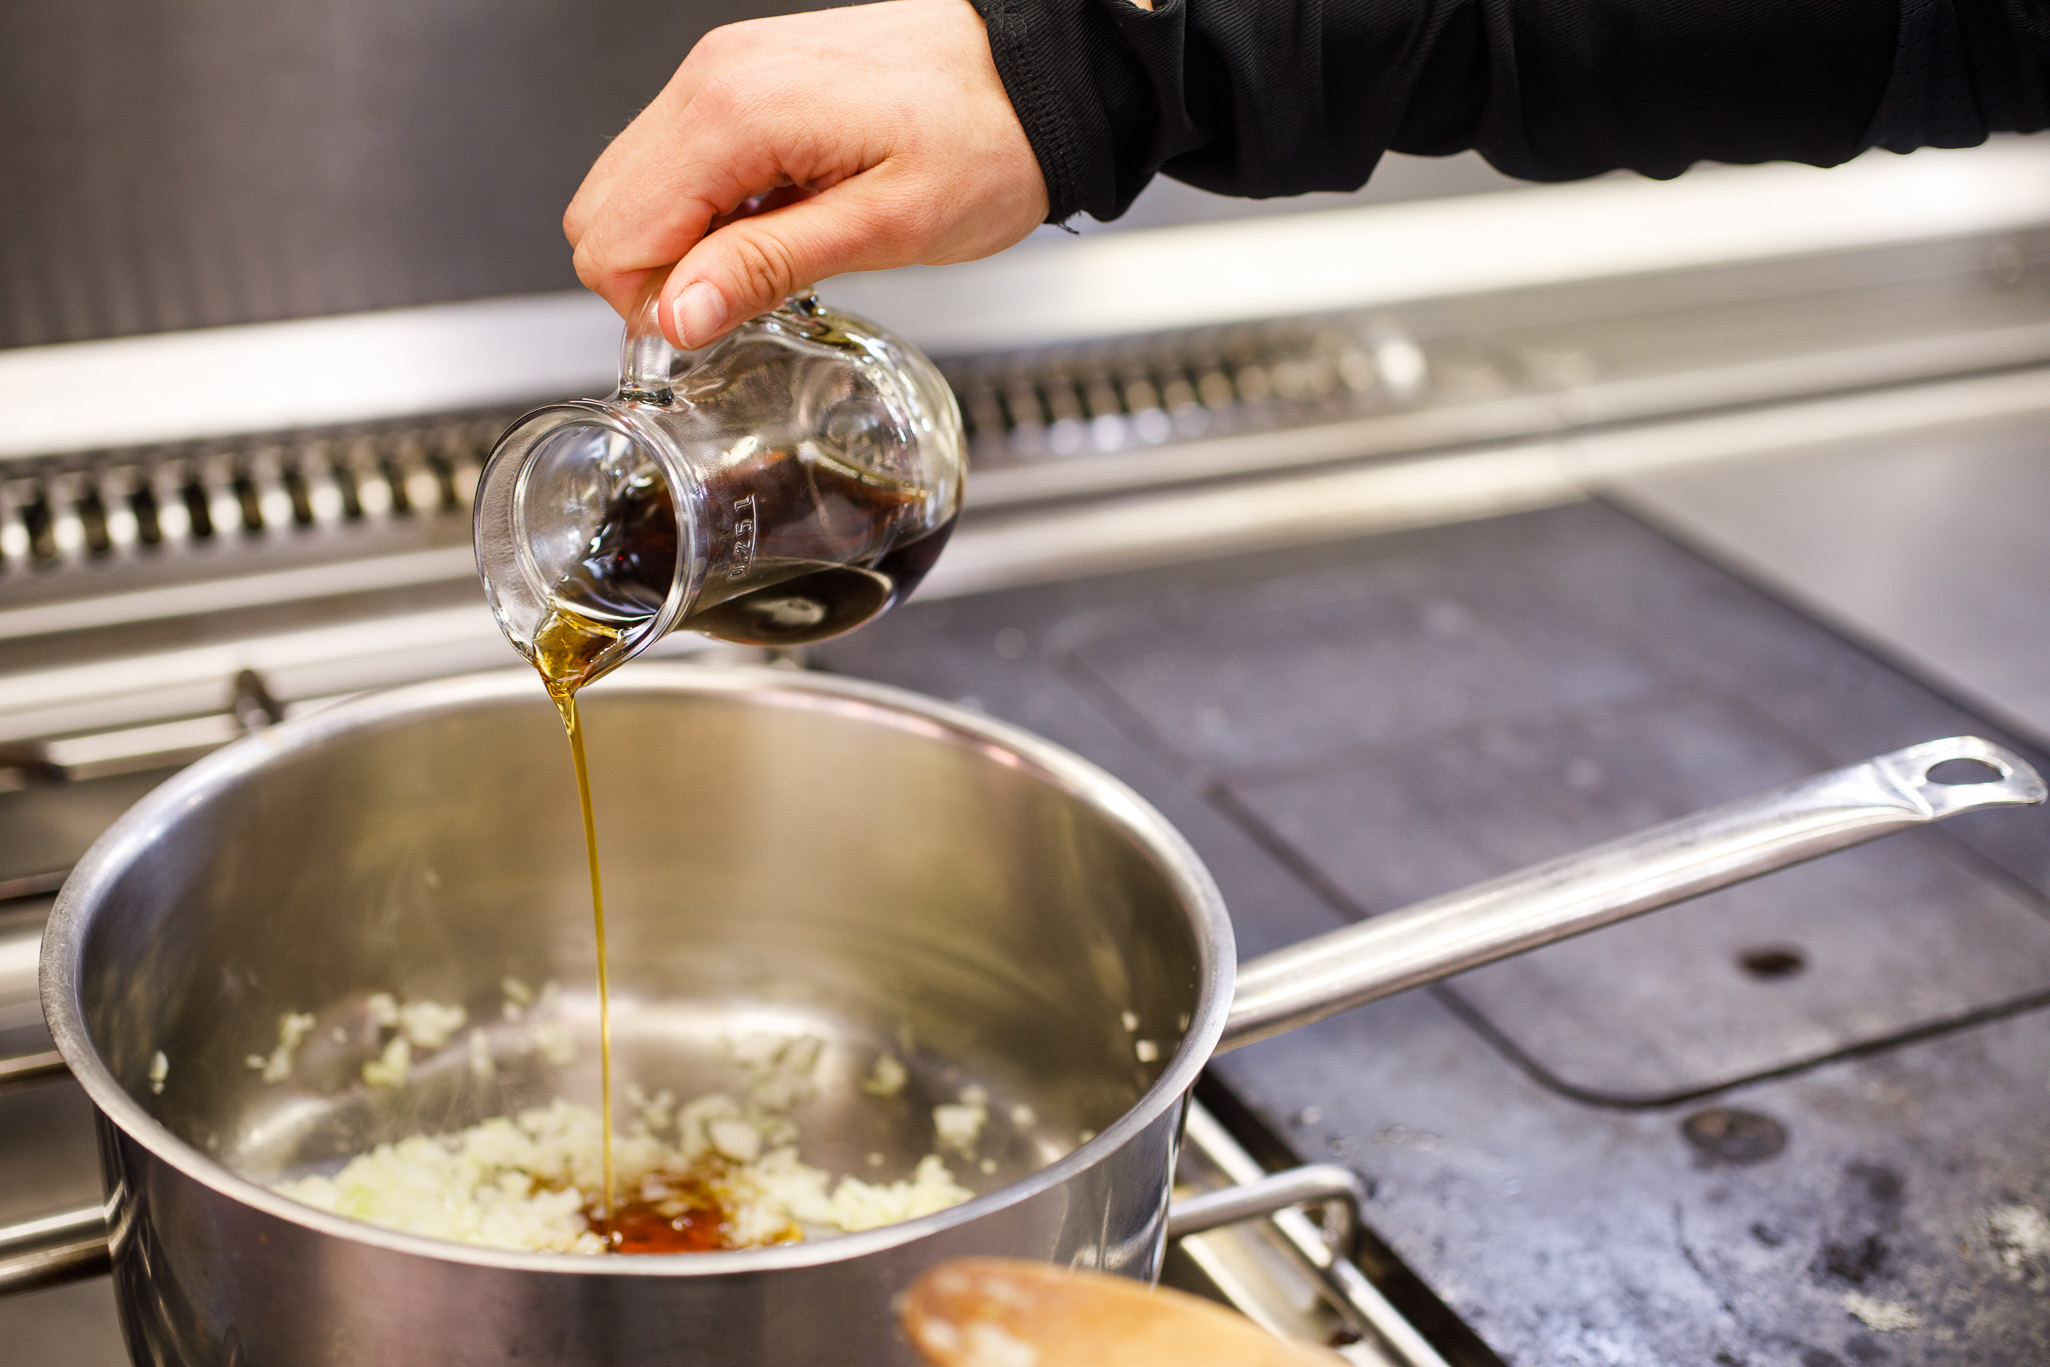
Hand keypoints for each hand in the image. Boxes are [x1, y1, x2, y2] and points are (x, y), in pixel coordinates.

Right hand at [563, 0, 1048, 349]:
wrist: (1035, 76)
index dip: (656, 305)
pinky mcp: (742, 78)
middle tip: (748, 300)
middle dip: (658, 278)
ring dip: (683, 244)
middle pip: (602, 210)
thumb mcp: (886, 229)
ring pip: (631, 186)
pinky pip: (676, 160)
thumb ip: (767, 267)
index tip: (726, 324)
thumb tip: (677, 314)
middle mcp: (713, 78)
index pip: (614, 235)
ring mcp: (723, 71)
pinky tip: (774, 219)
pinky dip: (705, 209)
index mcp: (736, 112)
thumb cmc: (986, 143)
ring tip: (772, 256)